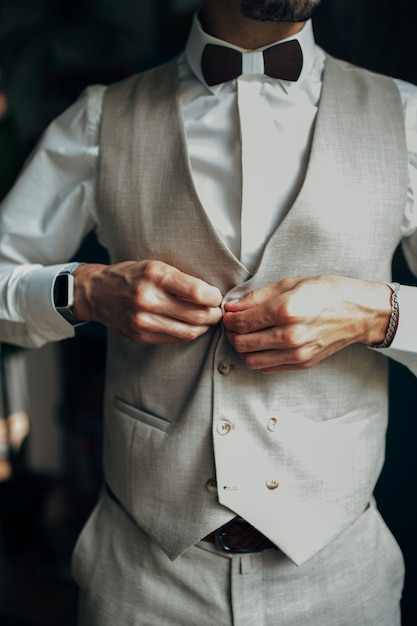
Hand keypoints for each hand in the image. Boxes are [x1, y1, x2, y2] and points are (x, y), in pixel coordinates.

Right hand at [72, 260, 222, 343]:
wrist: (97, 292)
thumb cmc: (132, 276)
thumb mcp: (155, 267)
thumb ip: (180, 280)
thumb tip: (211, 295)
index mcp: (155, 275)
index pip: (196, 292)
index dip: (213, 297)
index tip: (216, 296)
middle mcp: (148, 299)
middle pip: (196, 315)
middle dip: (214, 315)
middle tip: (217, 311)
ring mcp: (143, 320)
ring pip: (189, 332)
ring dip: (204, 327)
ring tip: (207, 319)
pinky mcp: (141, 335)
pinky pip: (175, 339)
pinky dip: (188, 333)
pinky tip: (190, 326)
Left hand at [223, 275, 391, 372]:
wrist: (359, 312)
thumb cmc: (327, 292)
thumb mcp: (290, 283)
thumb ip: (257, 297)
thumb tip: (233, 306)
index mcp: (286, 310)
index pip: (242, 321)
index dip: (228, 318)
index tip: (227, 313)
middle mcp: (290, 335)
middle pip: (242, 342)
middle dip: (231, 333)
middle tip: (232, 324)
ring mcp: (297, 353)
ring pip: (251, 359)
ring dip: (241, 349)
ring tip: (244, 335)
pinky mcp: (302, 364)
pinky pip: (267, 368)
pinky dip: (256, 358)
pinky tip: (259, 345)